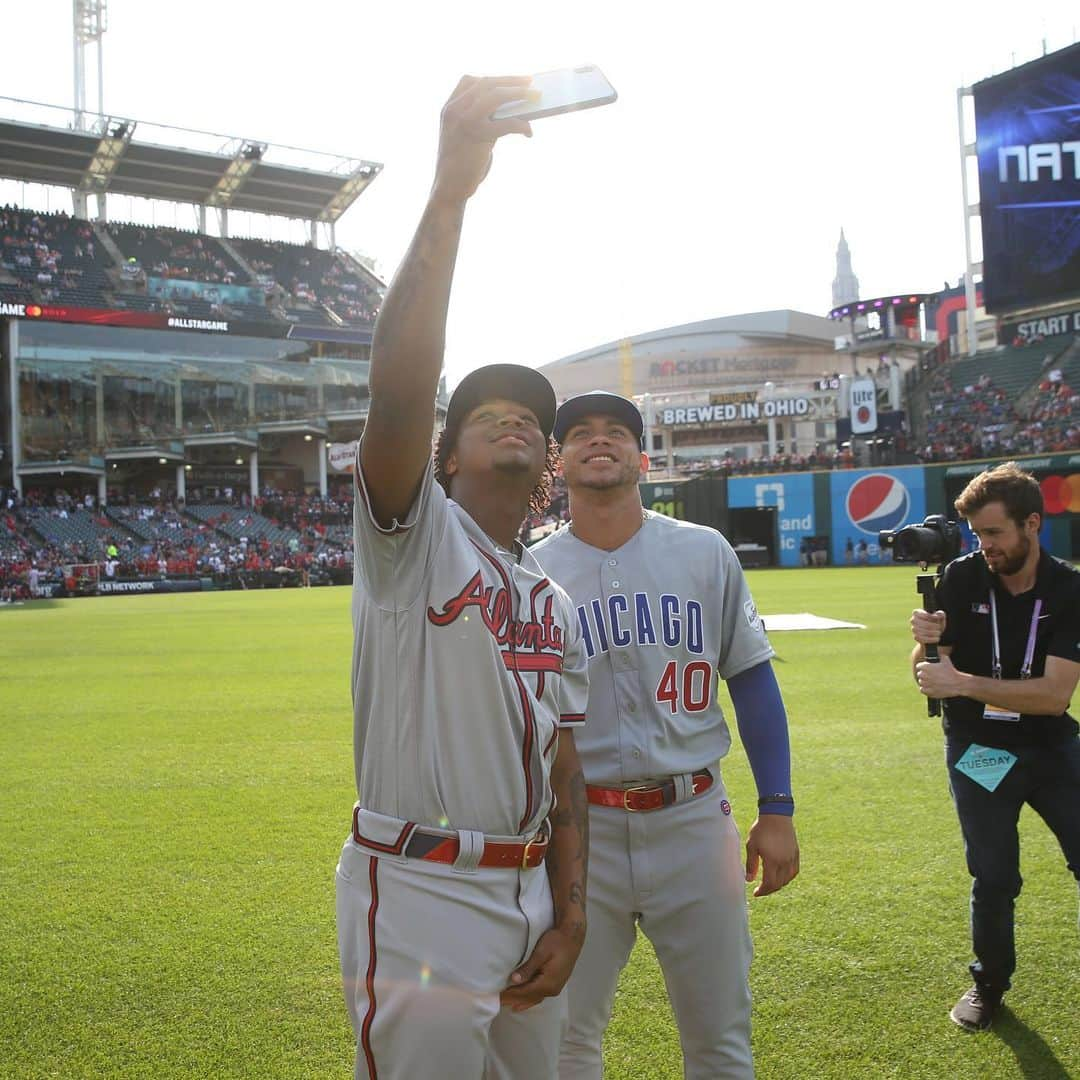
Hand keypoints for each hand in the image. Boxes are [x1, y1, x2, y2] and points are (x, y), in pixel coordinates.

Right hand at [432, 76, 534, 204]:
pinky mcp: (478, 135)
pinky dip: (521, 125)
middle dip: (511, 81)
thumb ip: (478, 119)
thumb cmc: (460, 164)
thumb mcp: (463, 135)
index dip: (493, 79)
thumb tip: (509, 110)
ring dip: (519, 94)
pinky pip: (506, 123)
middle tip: (530, 82)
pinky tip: (528, 132)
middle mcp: (454, 110)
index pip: (470, 81)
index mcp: (449, 108)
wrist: (449, 188)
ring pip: (496, 96)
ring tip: (535, 97)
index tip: (511, 80)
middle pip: (486, 84)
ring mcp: (465, 120)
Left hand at [499, 924, 583, 1011]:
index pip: (524, 992)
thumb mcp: (541, 952)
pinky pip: (540, 995)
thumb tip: (514, 980)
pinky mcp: (556, 983)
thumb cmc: (556, 941)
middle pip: (529, 997)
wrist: (573, 936)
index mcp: (548, 983)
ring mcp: (555, 988)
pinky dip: (530, 999)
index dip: (510, 994)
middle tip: (497, 1002)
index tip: (497, 996)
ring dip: (521, 1001)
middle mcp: (552, 990)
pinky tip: (524, 1002)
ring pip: (535, 998)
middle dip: (513, 999)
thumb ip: (528, 968)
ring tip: (507, 1006)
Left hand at [745, 814, 798, 896]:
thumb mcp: (752, 846)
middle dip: (769, 889)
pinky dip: (788, 877)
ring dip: (779, 884)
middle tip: (761, 889)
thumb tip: (749, 880)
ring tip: (770, 884)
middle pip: (779, 884)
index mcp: (772, 861)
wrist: (776, 815)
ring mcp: (792, 858)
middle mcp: (784, 862)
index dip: (762, 891)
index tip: (756, 893)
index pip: (769, 884)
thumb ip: (751, 864)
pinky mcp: (796, 853)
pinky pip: (794, 871)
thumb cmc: (761, 829)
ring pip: (787, 879)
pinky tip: (782, 876)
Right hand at [910, 608, 945, 645]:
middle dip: (930, 625)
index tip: (936, 618)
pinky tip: (936, 638)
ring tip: (939, 633)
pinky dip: (930, 639)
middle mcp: (913, 621)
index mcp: (917, 613)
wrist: (936, 634)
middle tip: (938, 627)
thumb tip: (938, 613)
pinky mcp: (916, 637)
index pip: (916, 613)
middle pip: (918, 622)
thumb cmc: (937, 623)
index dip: (926, 615)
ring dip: (931, 632)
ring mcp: (914, 629)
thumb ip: (940, 614)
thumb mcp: (940, 618)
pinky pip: (921, 638)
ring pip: (919, 631)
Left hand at [915, 654, 963, 698]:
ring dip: (925, 682)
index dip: (924, 667)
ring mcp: (925, 684)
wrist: (957, 683)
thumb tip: (938, 653)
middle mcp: (923, 675)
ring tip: (932, 682)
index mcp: (925, 667)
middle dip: (924, 675)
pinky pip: (922, 690)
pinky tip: (931, 687)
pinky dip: (925, 689)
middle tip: (931, 676)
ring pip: (921, 682)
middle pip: (919, 674)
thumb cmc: (951, 671)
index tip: (928, 669)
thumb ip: (939, 655)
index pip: (919, 666)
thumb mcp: (945, 659)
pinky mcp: (928, 691)